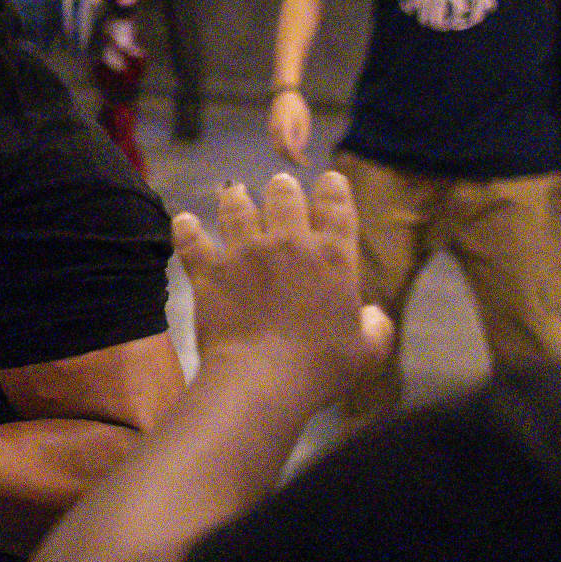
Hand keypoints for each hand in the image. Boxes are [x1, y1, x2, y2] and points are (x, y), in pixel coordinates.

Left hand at [174, 171, 390, 402]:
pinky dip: (187, 229)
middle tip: (281, 186)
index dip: (333, 188)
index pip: (336, 205)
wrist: (261, 380)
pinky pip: (192, 240)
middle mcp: (288, 243)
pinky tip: (184, 221)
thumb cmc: (320, 368)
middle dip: (283, 188)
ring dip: (236, 198)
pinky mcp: (209, 270)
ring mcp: (244, 253)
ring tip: (234, 192)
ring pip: (237, 207)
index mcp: (332, 256)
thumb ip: (376, 326)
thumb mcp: (368, 351)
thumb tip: (373, 315)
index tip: (330, 181)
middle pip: (284, 195)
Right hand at [268, 88, 308, 165]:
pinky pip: (276, 143)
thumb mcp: (304, 121)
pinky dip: (283, 149)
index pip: (288, 147)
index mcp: (284, 126)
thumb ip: (302, 137)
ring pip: (277, 148)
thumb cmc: (297, 107)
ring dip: (286, 155)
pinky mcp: (271, 129)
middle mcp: (275, 129)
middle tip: (303, 163)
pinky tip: (293, 150)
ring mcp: (271, 129)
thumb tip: (299, 151)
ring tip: (299, 158)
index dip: (296, 157)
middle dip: (291, 159)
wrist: (284, 95)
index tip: (304, 163)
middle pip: (280, 150)